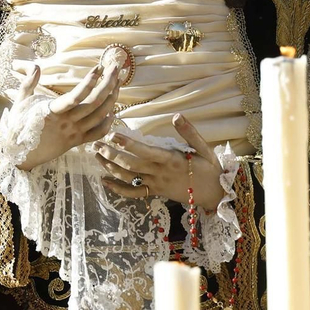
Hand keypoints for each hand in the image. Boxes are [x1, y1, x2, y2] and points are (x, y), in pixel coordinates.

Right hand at [15, 62, 120, 169]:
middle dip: (108, 83)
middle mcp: (66, 123)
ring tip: (117, 82)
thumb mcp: (20, 103)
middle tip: (115, 68)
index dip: (89, 81)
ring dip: (112, 98)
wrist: (21, 155)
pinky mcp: (78, 142)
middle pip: (94, 103)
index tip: (98, 67)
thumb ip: (27, 83)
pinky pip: (99, 133)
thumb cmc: (20, 126)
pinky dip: (109, 121)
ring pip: (100, 116)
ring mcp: (74, 133)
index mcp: (51, 112)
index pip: (75, 96)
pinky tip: (112, 110)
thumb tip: (35, 66)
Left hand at [96, 114, 221, 208]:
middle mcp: (160, 174)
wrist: (214, 194)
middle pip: (130, 165)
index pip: (145, 152)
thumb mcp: (205, 148)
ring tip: (96, 155)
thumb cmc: (209, 169)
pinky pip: (134, 193)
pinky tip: (104, 181)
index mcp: (171, 161)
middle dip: (111, 154)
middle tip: (95, 143)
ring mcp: (156, 185)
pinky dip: (117, 189)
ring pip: (128, 178)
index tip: (112, 134)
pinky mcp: (155, 193)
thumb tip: (176, 115)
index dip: (128, 144)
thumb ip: (190, 132)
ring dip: (110, 167)